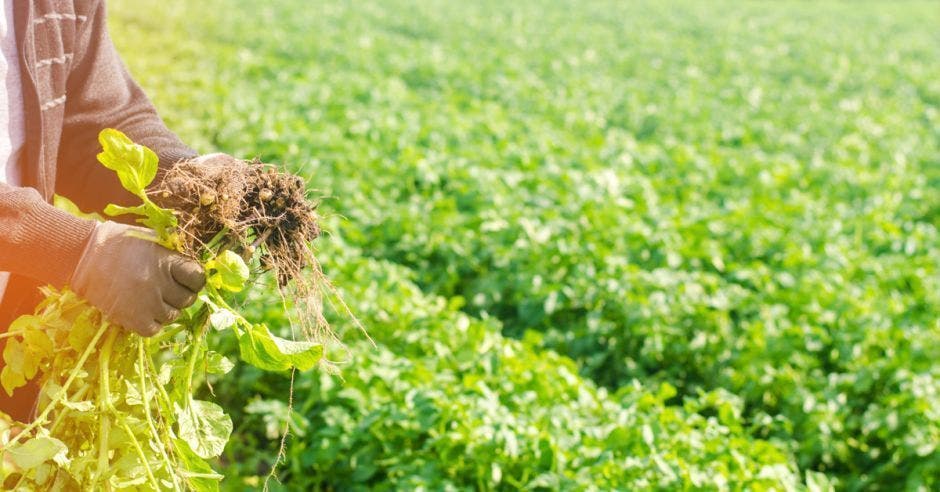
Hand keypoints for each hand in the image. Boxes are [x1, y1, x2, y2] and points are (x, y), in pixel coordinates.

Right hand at [70, 221, 205, 335]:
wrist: (82, 256)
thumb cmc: (117, 243)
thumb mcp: (150, 239)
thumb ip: (172, 253)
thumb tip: (192, 266)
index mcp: (166, 261)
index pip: (197, 278)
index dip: (194, 280)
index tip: (187, 279)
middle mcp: (160, 283)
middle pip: (187, 299)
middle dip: (180, 295)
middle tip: (166, 290)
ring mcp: (147, 303)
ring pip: (172, 316)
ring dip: (165, 310)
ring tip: (151, 299)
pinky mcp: (132, 319)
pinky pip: (154, 329)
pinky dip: (152, 323)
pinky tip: (143, 312)